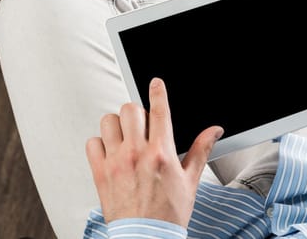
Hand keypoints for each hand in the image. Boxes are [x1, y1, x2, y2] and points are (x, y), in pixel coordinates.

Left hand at [85, 78, 223, 226]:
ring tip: (126, 136)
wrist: (146, 237)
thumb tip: (214, 130)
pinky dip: (100, 142)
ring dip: (118, 124)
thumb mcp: (191, 180)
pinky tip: (111, 150)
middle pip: (130, 109)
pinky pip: (92, 142)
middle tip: (143, 123)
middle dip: (138, 111)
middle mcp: (136, 153)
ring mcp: (116, 162)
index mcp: (161, 153)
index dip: (157, 91)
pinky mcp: (100, 172)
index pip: (159, 110)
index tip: (155, 83)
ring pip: (109, 121)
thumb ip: (201, 149)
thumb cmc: (169, 212)